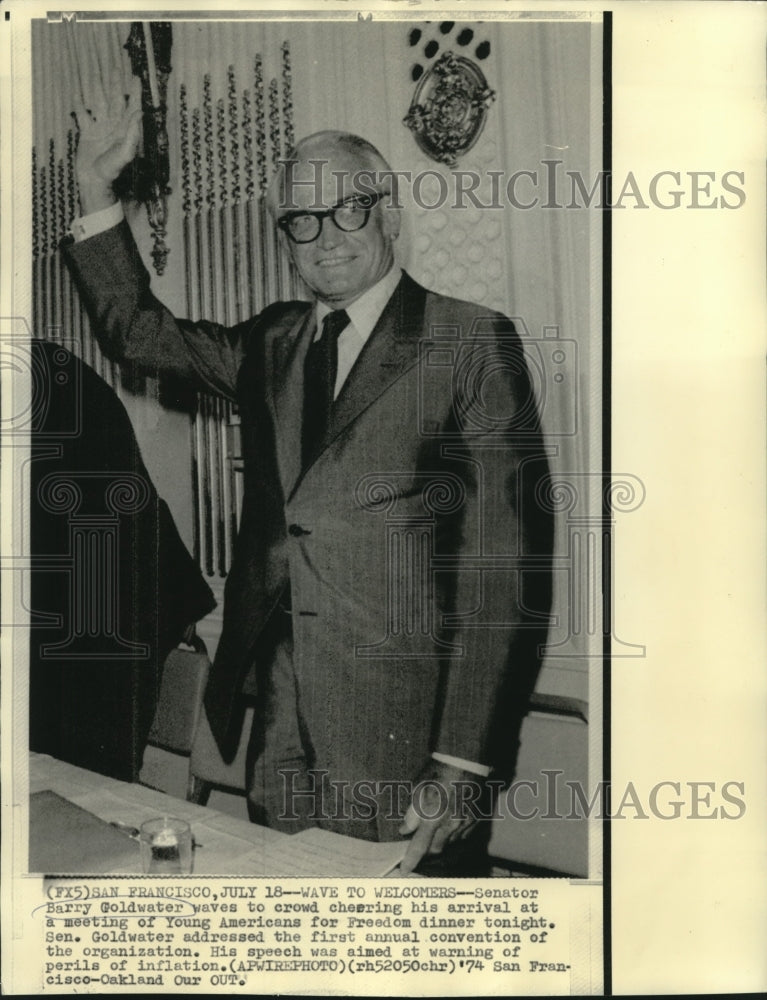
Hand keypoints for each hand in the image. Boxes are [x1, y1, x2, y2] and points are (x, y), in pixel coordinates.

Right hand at [72, 73, 142, 213]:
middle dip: (116, 84)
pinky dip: (79, 104)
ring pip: (99, 103)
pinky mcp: (88, 133)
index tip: (136, 77)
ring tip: (95, 73)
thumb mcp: (125, 153)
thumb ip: (133, 134)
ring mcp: (100, 129)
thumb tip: (139, 113)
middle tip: (117, 66)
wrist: (94, 182)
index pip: (131, 107)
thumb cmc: (112, 170)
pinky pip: (83, 115)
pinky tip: (76, 93)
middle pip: (115, 100)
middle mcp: (113, 126)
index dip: (134, 93)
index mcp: (125, 130)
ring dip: (97, 88)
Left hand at [398, 759, 481, 872]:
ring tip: (433, 831)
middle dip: (425, 852)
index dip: (411, 860)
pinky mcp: (476, 819)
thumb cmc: (440, 770)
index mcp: (434, 815)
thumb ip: (412, 812)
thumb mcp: (418, 786)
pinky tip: (448, 824)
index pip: (420, 846)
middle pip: (436, 850)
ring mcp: (465, 823)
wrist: (468, 760)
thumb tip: (406, 830)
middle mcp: (451, 823)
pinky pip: (462, 836)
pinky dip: (453, 835)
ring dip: (439, 842)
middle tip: (417, 846)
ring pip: (450, 844)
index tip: (405, 869)